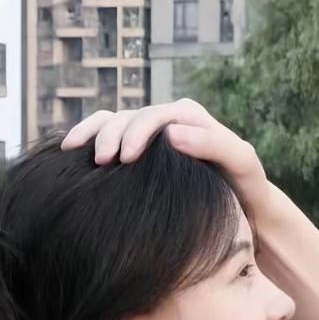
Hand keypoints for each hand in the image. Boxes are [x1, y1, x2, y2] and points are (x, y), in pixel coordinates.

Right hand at [61, 100, 270, 219]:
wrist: (244, 204)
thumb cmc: (245, 184)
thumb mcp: (241, 162)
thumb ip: (213, 144)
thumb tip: (171, 133)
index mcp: (188, 116)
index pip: (155, 115)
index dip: (137, 132)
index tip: (126, 158)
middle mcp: (166, 120)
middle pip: (128, 117)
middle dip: (111, 134)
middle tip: (103, 161)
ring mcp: (150, 134)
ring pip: (111, 121)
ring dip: (93, 133)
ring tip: (76, 151)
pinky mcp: (138, 149)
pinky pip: (107, 134)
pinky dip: (88, 137)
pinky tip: (72, 151)